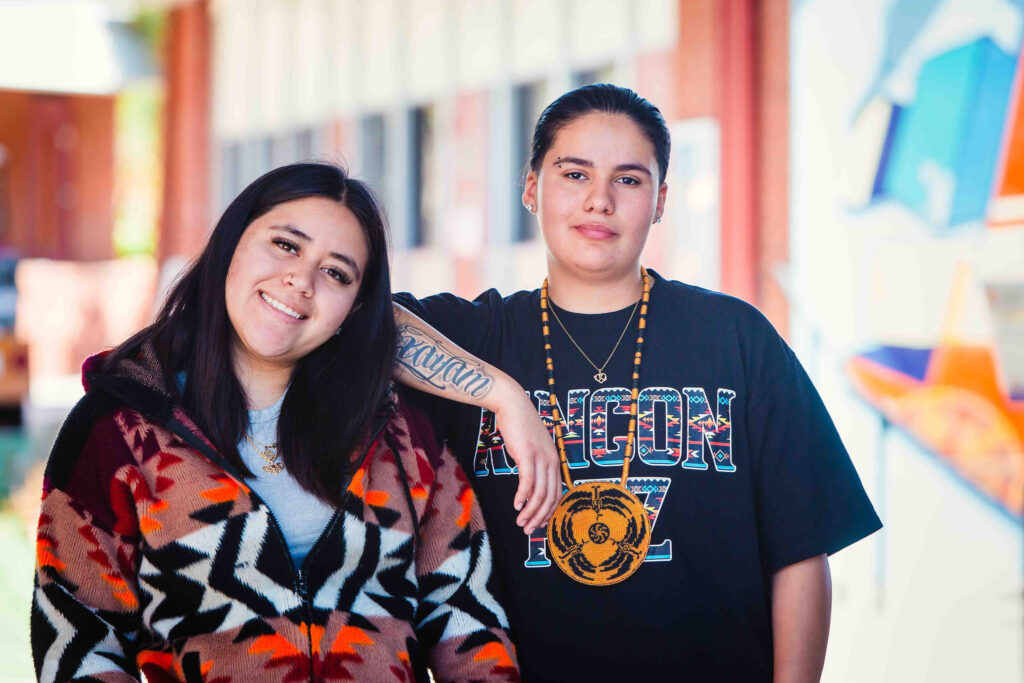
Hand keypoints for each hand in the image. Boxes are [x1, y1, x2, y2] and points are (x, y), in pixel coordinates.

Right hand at [492, 391, 561, 534]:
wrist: (513, 405)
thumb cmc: (520, 427)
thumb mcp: (531, 449)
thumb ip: (534, 466)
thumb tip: (529, 487)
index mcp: (555, 460)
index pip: (557, 493)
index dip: (549, 512)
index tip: (538, 524)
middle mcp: (552, 460)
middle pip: (550, 497)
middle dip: (540, 517)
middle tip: (528, 530)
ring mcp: (541, 458)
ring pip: (540, 493)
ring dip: (530, 511)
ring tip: (521, 522)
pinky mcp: (528, 455)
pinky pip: (528, 482)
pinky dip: (522, 497)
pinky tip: (516, 506)